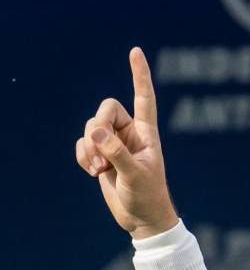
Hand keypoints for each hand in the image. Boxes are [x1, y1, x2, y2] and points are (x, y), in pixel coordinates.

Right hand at [74, 47, 178, 239]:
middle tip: (99, 153)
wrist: (142, 219)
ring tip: (99, 170)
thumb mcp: (135, 175)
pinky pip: (82, 145)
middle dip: (97, 127)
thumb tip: (95, 132)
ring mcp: (114, 144)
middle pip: (105, 110)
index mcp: (147, 133)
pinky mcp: (100, 156)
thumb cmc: (148, 196)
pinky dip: (82, 157)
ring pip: (90, 128)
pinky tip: (92, 172)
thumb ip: (116, 153)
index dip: (140, 75)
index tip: (135, 51)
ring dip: (88, 148)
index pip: (144, 98)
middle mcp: (130, 133)